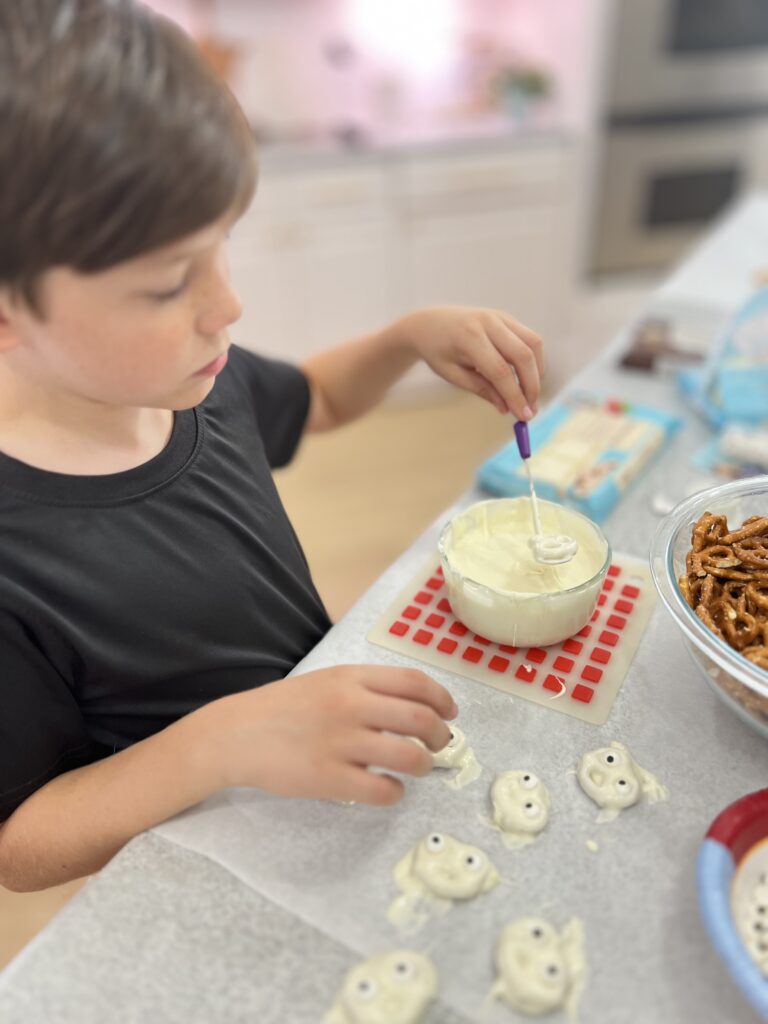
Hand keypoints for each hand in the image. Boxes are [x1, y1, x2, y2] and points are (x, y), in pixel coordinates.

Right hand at [197, 665, 457, 805]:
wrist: (236, 734)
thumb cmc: (284, 707)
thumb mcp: (327, 681)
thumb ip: (366, 688)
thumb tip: (415, 705)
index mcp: (352, 678)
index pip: (415, 683)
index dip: (442, 699)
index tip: (450, 713)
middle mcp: (351, 706)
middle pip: (420, 719)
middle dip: (441, 736)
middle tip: (440, 745)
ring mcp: (340, 743)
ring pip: (409, 757)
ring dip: (424, 765)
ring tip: (417, 768)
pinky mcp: (329, 779)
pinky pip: (382, 790)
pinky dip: (395, 793)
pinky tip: (389, 790)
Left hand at [393, 305, 544, 419]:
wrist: (428, 323)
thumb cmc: (437, 351)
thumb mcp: (453, 374)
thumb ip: (481, 389)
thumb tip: (506, 408)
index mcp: (470, 338)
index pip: (500, 371)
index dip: (515, 395)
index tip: (524, 416)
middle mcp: (488, 323)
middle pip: (523, 356)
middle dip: (532, 386)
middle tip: (531, 409)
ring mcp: (500, 317)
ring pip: (533, 343)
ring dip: (537, 371)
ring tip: (530, 393)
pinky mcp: (507, 318)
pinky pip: (529, 338)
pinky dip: (533, 359)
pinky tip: (526, 376)